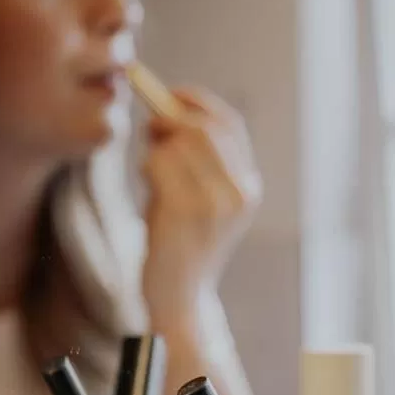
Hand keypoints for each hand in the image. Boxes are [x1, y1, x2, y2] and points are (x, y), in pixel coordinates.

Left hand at [140, 86, 261, 327]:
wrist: (178, 299)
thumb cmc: (180, 245)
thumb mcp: (199, 200)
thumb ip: (195, 161)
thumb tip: (165, 111)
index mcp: (248, 187)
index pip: (229, 125)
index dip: (198, 102)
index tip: (172, 95)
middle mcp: (238, 192)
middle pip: (203, 127)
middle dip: (170, 118)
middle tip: (150, 128)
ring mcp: (214, 202)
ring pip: (178, 142)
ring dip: (156, 148)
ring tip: (150, 169)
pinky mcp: (184, 211)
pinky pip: (158, 163)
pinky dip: (147, 166)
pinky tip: (147, 185)